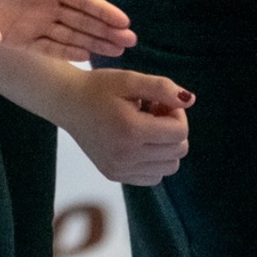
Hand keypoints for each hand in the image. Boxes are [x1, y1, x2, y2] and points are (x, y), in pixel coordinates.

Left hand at [0, 0, 135, 60]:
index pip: (83, 0)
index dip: (103, 10)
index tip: (124, 20)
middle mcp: (49, 6)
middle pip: (84, 21)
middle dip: (107, 31)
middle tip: (130, 40)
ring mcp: (37, 24)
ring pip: (71, 36)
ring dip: (94, 43)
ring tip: (118, 50)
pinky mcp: (22, 39)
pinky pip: (48, 47)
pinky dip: (66, 52)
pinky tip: (85, 56)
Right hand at [54, 69, 192, 185]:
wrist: (67, 103)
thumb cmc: (99, 88)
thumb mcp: (130, 79)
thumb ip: (162, 88)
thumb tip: (189, 100)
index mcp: (131, 130)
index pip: (180, 132)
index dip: (177, 114)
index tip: (159, 102)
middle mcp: (126, 156)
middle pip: (178, 151)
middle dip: (172, 129)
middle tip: (152, 112)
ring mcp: (120, 169)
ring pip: (169, 167)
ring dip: (165, 146)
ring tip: (146, 128)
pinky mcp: (115, 175)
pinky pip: (153, 177)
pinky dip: (154, 161)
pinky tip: (139, 142)